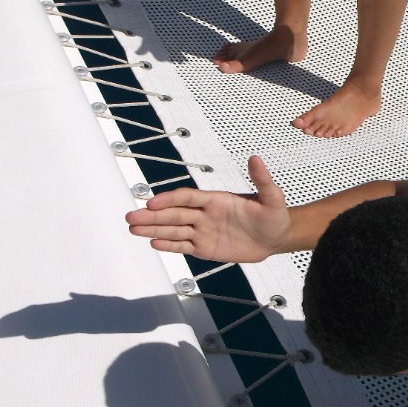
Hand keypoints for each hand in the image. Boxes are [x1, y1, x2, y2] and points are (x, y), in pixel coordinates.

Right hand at [126, 155, 291, 262]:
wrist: (277, 238)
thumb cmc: (275, 216)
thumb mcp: (273, 198)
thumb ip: (262, 180)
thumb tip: (256, 158)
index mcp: (216, 199)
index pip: (187, 197)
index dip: (170, 199)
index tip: (153, 203)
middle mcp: (205, 214)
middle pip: (174, 214)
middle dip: (152, 216)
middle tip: (131, 218)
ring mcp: (203, 231)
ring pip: (174, 230)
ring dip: (153, 229)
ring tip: (132, 229)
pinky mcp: (205, 248)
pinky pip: (183, 246)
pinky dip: (168, 245)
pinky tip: (152, 243)